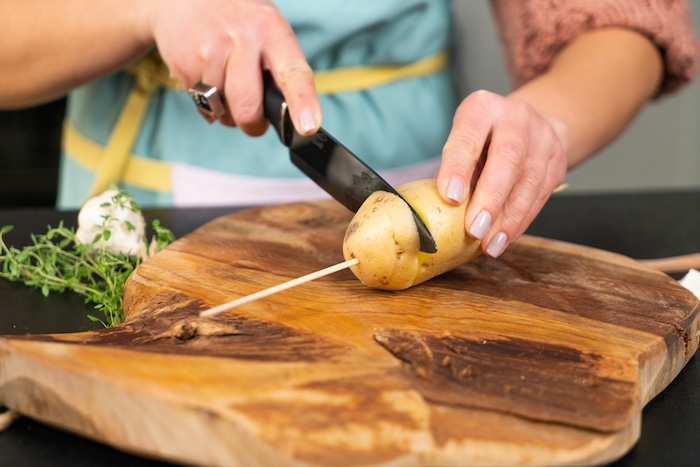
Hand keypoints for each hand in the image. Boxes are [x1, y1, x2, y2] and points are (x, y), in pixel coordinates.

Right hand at [146, 0, 320, 135]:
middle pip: (249, 109)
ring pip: (224, 113)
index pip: (293, 73)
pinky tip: (207, 75)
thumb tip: (291, 115)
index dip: (303, 102)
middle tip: (254, 119)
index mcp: (271, 30)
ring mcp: (210, 53)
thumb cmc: (237, 20)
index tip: (308, 126)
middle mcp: (241, 40)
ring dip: (227, 111)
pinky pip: (203, 107)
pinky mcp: (185, 67)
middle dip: (252, 125)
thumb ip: (280, 67)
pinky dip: (208, 102)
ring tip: (225, 81)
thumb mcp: (266, 30)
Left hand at [437, 90, 566, 257]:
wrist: (525, 125)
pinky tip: (505, 238)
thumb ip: (452, 169)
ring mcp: (542, 137)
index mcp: (481, 108)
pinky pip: (541, 195)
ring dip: (508, 218)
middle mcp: (516, 116)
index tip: (450, 197)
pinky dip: (521, 221)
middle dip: (490, 198)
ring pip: (529, 181)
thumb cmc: (481, 140)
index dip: (458, 168)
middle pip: (507, 158)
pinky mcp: (558, 160)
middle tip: (474, 230)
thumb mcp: (462, 141)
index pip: (468, 137)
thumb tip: (437, 211)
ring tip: (490, 244)